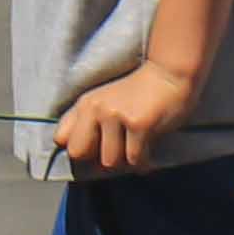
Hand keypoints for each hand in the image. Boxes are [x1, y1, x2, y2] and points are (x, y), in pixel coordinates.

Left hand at [54, 59, 203, 175]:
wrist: (172, 73)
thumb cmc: (140, 93)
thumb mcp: (107, 100)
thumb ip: (89, 122)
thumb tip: (82, 159)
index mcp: (86, 103)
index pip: (61, 138)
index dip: (78, 147)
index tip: (96, 148)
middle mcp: (96, 108)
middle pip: (78, 154)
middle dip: (95, 158)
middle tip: (117, 151)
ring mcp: (116, 116)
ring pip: (110, 161)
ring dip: (125, 161)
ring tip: (137, 149)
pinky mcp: (138, 124)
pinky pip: (134, 159)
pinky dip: (144, 162)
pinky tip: (150, 152)